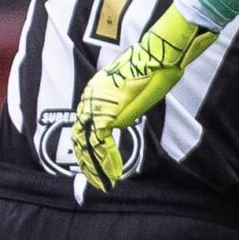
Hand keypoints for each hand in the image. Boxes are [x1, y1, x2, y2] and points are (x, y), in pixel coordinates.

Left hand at [69, 4, 214, 189]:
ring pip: (84, 141)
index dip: (87, 143)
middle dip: (86, 159)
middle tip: (93, 177)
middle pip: (80, 133)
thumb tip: (125, 120)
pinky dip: (104, 161)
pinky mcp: (106, 113)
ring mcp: (96, 105)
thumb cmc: (156, 68)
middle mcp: (92, 97)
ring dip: (93, 164)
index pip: (86, 121)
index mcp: (98, 91)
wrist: (158, 58)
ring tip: (100, 181)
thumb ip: (128, 104)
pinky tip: (112, 174)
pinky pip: (98, 144)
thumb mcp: (138, 89)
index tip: (94, 159)